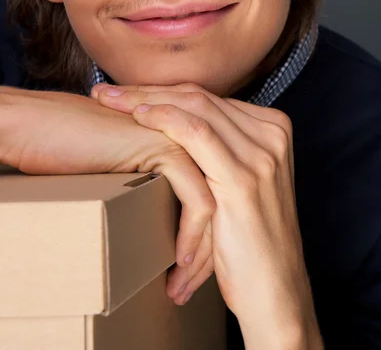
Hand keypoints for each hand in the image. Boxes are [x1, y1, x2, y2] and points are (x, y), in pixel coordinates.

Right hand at [0, 86, 214, 274]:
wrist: (30, 127)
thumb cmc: (59, 150)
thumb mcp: (109, 174)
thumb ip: (136, 187)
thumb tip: (146, 228)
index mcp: (172, 140)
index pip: (210, 193)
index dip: (206, 238)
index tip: (191, 276)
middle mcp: (181, 138)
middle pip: (219, 199)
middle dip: (209, 251)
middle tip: (190, 289)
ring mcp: (177, 141)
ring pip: (216, 203)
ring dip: (201, 251)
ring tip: (181, 287)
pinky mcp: (166, 150)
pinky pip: (197, 202)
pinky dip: (191, 238)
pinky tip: (177, 262)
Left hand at [92, 82, 320, 345]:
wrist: (275, 291)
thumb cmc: (248, 241)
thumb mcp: (240, 185)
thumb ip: (221, 153)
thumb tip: (172, 131)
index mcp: (271, 129)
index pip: (207, 98)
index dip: (162, 90)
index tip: (125, 92)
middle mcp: (271, 134)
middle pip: (198, 96)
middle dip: (147, 89)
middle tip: (106, 90)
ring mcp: (261, 154)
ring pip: (195, 106)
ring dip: (144, 99)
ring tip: (108, 100)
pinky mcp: (243, 179)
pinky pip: (197, 133)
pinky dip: (164, 119)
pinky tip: (138, 118)